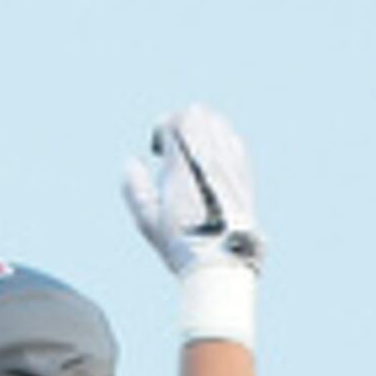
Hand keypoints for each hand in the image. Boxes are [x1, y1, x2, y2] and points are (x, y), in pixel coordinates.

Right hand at [122, 104, 260, 273]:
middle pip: (199, 114)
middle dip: (182, 122)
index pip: (176, 121)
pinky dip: (222, 143)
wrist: (221, 261)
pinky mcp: (245, 176)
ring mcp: (230, 165)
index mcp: (183, 165)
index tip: (156, 147)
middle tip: (175, 142)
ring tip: (194, 150)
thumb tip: (130, 163)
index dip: (162, 127)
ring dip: (203, 129)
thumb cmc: (180, 244)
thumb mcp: (147, 220)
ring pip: (220, 124)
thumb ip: (134, 187)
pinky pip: (235, 143)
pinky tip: (213, 162)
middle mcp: (209, 159)